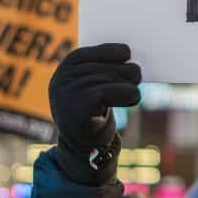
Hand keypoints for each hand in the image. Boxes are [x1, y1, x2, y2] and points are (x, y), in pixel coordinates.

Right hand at [49, 43, 140, 183]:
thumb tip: (132, 56)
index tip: (128, 57)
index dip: (120, 54)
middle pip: (117, 65)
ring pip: (120, 78)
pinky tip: (131, 99)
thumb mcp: (97, 83)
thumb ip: (109, 66)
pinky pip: (116, 91)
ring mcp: (69, 92)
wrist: (83, 147)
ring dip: (131, 89)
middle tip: (132, 85)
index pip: (106, 50)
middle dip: (130, 75)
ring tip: (127, 98)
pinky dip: (130, 95)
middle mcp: (64, 77)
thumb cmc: (96, 110)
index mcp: (68, 66)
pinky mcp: (79, 106)